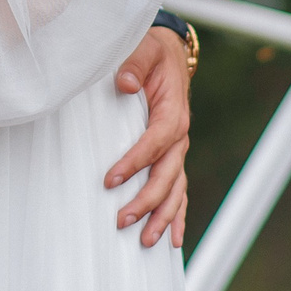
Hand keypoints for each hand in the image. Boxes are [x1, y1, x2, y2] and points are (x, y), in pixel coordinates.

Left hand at [105, 22, 192, 247]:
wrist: (170, 54)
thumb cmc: (152, 53)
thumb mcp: (144, 49)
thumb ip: (135, 65)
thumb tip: (124, 82)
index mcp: (173, 112)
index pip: (155, 142)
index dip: (134, 163)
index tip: (110, 180)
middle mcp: (179, 135)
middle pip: (167, 174)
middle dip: (147, 201)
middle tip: (122, 221)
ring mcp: (178, 149)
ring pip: (175, 189)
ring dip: (163, 216)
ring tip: (146, 241)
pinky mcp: (173, 155)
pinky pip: (178, 189)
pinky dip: (177, 215)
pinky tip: (172, 240)